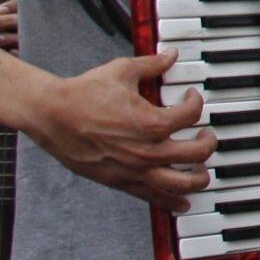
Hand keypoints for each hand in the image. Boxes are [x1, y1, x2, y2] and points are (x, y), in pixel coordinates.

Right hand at [24, 53, 216, 211]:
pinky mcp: (120, 182)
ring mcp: (135, 169)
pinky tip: (183, 204)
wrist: (51, 115)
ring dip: (199, 178)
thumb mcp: (122, 71)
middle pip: (197, 153)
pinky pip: (153, 197)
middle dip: (208, 142)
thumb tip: (170, 55)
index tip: (191, 97)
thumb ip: (152, 64)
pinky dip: (172, 203)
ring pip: (181, 183)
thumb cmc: (83, 93)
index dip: (196, 101)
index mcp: (152, 122)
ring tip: (202, 170)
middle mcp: (148, 150)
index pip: (192, 114)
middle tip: (205, 135)